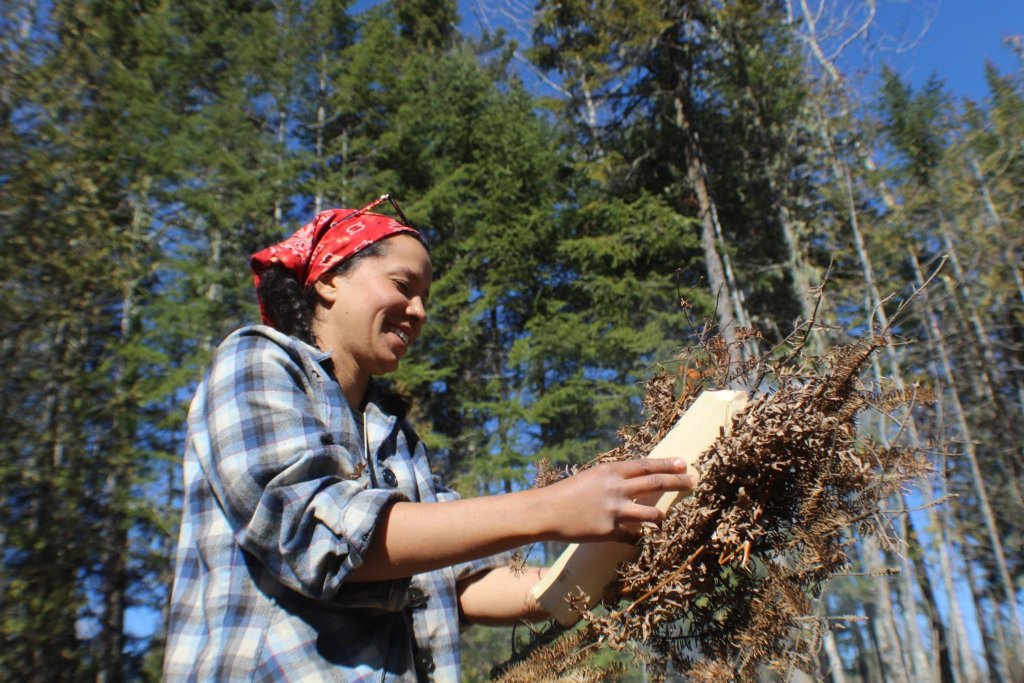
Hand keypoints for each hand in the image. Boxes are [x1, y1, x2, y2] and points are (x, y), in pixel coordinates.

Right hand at [542, 459, 696, 543]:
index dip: (667, 465)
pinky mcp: (609, 531)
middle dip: (678, 482)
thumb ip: (615, 478)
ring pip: (652, 513)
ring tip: (665, 518)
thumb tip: (638, 479)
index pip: (646, 465)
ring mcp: (614, 510)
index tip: (684, 464)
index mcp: (611, 471)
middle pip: (656, 484)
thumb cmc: (569, 492)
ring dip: (662, 516)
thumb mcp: (593, 477)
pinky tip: (636, 538)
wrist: (547, 511)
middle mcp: (616, 488)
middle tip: (694, 482)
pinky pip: (633, 536)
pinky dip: (637, 536)